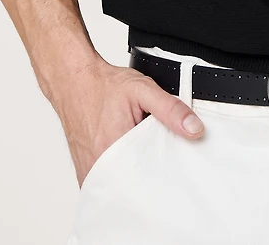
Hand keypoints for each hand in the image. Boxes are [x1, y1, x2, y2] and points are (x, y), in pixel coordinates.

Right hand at [54, 59, 204, 186]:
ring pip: (119, 188)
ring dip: (134, 179)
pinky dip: (120, 178)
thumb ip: (170, 109)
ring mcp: (90, 171)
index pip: (148, 177)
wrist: (74, 81)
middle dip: (151, 179)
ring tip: (145, 162)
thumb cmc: (103, 85)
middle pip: (134, 185)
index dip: (165, 175)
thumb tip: (194, 128)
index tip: (175, 170)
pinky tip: (128, 164)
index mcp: (114, 147)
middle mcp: (98, 164)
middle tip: (161, 164)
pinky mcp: (85, 172)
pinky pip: (107, 184)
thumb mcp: (143, 89)